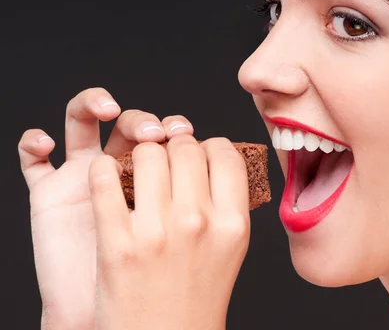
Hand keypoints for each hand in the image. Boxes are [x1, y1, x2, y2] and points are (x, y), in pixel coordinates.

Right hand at [18, 87, 194, 329]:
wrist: (126, 323)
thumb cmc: (160, 281)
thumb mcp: (189, 233)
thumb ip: (203, 192)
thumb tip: (222, 154)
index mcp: (156, 175)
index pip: (166, 132)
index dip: (175, 128)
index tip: (185, 132)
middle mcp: (120, 169)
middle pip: (132, 121)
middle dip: (147, 121)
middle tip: (159, 131)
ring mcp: (80, 174)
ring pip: (82, 117)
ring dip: (93, 103)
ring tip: (107, 110)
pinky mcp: (47, 192)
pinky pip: (32, 156)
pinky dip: (34, 143)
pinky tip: (45, 143)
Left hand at [89, 136, 250, 329]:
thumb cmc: (197, 296)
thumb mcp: (231, 249)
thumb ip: (227, 203)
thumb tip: (215, 160)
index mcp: (232, 223)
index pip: (225, 152)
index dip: (210, 145)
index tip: (199, 152)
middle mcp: (198, 222)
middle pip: (185, 147)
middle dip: (174, 145)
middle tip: (166, 159)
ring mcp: (156, 232)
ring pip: (147, 153)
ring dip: (140, 153)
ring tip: (137, 170)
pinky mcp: (116, 243)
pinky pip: (104, 179)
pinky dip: (103, 170)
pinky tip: (108, 176)